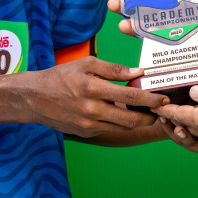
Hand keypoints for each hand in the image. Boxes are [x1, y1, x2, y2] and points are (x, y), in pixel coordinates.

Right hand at [15, 57, 167, 136]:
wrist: (34, 98)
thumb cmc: (61, 76)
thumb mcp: (86, 64)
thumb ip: (113, 69)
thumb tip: (137, 71)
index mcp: (93, 88)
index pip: (130, 96)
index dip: (150, 99)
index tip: (164, 98)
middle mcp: (92, 110)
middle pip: (131, 119)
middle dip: (149, 116)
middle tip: (160, 110)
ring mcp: (88, 125)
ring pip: (122, 127)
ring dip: (137, 121)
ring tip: (146, 111)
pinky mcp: (85, 133)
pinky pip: (109, 129)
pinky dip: (120, 123)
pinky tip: (124, 113)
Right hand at [107, 0, 197, 63]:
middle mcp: (170, 9)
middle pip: (143, 4)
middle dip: (127, 1)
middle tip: (116, 2)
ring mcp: (169, 27)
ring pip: (143, 22)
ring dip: (128, 19)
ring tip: (119, 19)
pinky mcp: (172, 44)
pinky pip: (153, 40)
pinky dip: (139, 36)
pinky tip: (130, 30)